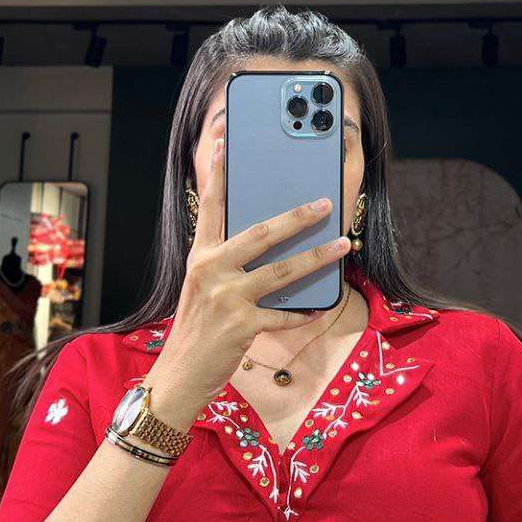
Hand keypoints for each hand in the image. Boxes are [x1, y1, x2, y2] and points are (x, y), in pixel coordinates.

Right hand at [155, 129, 351, 408]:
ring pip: (282, 271)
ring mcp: (227, 298)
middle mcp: (211, 271)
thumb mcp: (202, 290)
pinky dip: (302, 312)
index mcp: (200, 257)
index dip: (219, 176)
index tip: (225, 146)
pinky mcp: (242, 325)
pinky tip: (319, 307)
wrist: (180, 375)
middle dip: (297, 217)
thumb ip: (226, 267)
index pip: (211, 209)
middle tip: (325, 203)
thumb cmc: (196, 332)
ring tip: (342, 245)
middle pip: (261, 233)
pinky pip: (283, 314)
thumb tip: (268, 250)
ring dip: (317, 257)